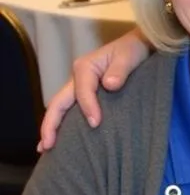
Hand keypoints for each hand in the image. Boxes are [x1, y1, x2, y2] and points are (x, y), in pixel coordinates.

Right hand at [37, 28, 152, 150]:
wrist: (139, 46)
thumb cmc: (134, 50)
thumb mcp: (129, 57)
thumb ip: (120, 70)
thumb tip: (109, 84)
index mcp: (85, 67)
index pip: (82, 92)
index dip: (88, 108)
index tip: (95, 123)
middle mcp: (77, 77)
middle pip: (58, 102)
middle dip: (50, 124)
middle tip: (47, 146)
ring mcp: (79, 86)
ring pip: (60, 108)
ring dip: (52, 126)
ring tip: (46, 148)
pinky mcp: (86, 93)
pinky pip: (71, 109)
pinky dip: (63, 124)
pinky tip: (61, 140)